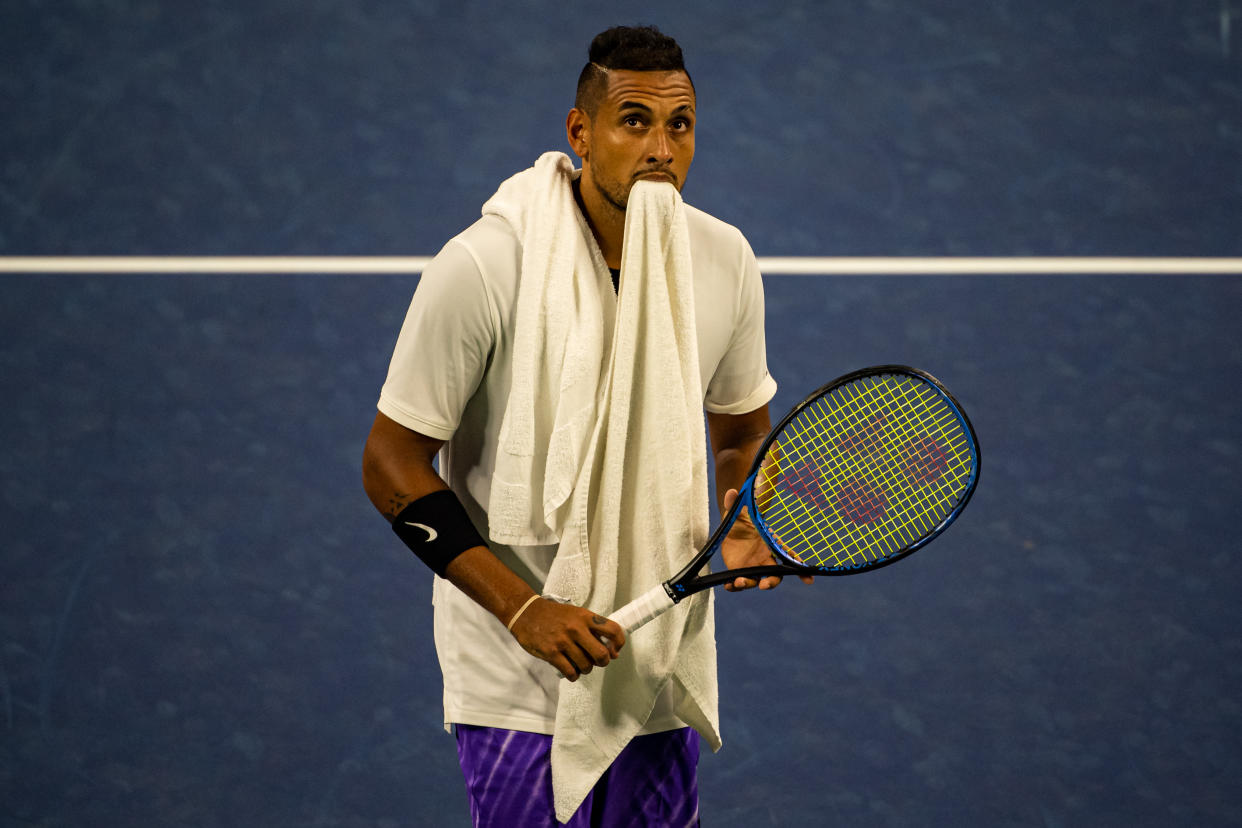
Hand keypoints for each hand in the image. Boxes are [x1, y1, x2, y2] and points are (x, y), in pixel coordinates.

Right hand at [508, 598, 626, 681]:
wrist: (525, 612)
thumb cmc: (553, 615)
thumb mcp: (575, 614)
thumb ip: (592, 629)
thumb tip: (612, 651)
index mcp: (585, 617)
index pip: (613, 630)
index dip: (619, 643)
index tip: (615, 651)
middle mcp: (576, 628)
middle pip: (602, 654)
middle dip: (603, 662)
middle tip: (596, 661)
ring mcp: (563, 641)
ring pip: (586, 666)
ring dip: (586, 669)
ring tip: (580, 664)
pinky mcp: (551, 653)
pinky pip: (571, 672)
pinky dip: (573, 675)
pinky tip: (570, 670)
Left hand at [718, 488, 814, 591]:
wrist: (730, 530)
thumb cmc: (741, 521)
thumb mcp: (737, 512)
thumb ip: (735, 503)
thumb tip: (731, 491)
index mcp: (770, 545)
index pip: (789, 557)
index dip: (800, 569)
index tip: (809, 580)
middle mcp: (764, 559)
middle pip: (774, 576)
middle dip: (771, 582)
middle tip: (763, 585)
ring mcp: (752, 567)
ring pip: (756, 581)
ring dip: (749, 584)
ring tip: (738, 582)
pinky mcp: (739, 572)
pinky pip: (738, 583)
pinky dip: (734, 586)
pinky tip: (728, 585)